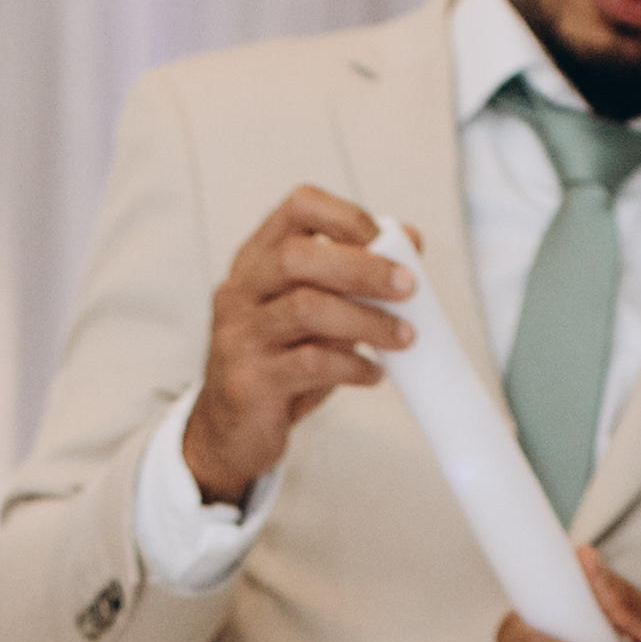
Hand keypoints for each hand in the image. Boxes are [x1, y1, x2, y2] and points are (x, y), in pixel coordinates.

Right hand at [184, 185, 415, 505]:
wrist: (230, 433)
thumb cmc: (279, 366)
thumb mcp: (314, 316)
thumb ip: (351, 279)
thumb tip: (410, 241)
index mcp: (256, 260)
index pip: (298, 208)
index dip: (346, 216)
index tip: (387, 239)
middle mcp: (240, 291)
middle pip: (298, 257)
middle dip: (362, 267)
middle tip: (407, 286)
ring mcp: (240, 336)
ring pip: (305, 309)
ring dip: (365, 320)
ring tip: (403, 336)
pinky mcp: (250, 382)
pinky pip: (309, 365)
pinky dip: (351, 367)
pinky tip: (374, 373)